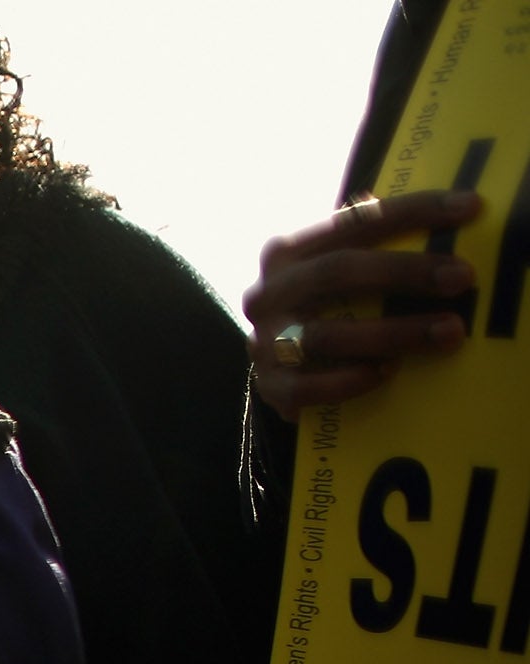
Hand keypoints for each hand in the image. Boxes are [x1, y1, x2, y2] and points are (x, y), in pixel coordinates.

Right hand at [246, 189, 482, 420]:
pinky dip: (350, 381)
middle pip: (337, 272)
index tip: (468, 208)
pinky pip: (308, 387)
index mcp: (287, 252)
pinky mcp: (269, 386)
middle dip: (404, 272)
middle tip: (462, 277)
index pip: (354, 221)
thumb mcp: (333, 271)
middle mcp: (269, 293)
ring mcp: (264, 341)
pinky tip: (388, 373)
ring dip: (394, 333)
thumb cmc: (320, 309)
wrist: (271, 366)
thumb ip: (370, 251)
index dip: (413, 211)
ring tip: (448, 332)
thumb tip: (453, 228)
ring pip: (328, 334)